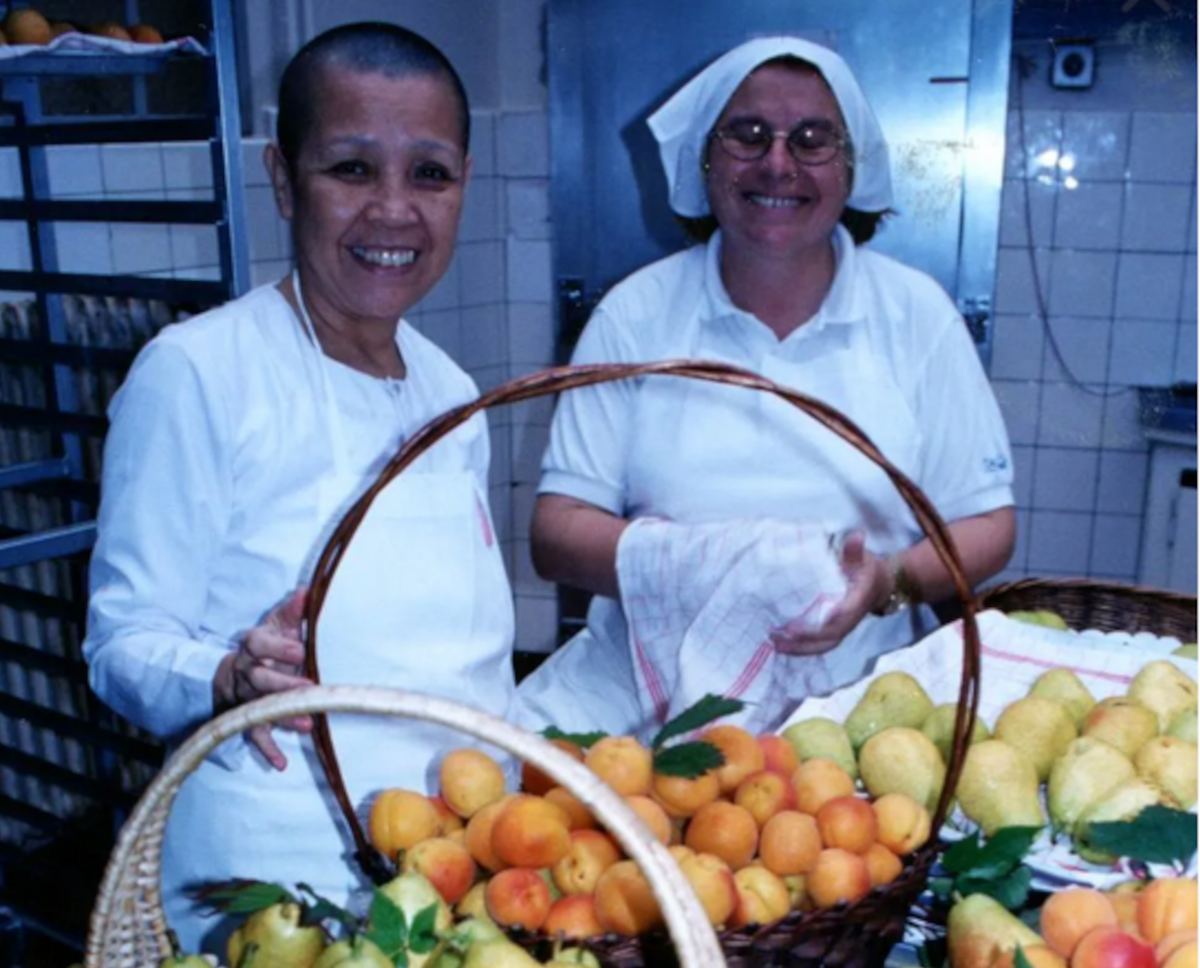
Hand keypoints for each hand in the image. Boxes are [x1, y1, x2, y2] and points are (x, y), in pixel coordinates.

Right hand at [213, 587, 314, 769]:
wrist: (234, 670)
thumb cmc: (267, 645)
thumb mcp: (277, 625)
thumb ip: (292, 611)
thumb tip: (307, 592)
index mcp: (253, 646)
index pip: (258, 642)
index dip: (277, 647)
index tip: (299, 649)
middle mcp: (246, 672)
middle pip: (260, 679)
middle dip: (283, 684)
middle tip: (309, 690)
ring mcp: (245, 698)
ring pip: (260, 708)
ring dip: (282, 717)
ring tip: (306, 725)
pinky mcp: (247, 718)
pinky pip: (255, 735)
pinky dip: (267, 750)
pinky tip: (281, 764)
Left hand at [769, 531, 890, 655]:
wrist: (878, 584)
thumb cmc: (865, 568)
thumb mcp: (861, 556)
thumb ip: (854, 549)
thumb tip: (857, 536)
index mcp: (858, 599)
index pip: (845, 612)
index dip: (828, 618)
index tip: (810, 618)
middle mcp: (851, 618)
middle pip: (831, 634)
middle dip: (807, 638)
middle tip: (780, 634)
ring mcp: (844, 627)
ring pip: (824, 644)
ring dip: (800, 648)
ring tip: (775, 643)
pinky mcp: (835, 631)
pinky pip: (820, 644)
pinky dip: (802, 648)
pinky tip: (781, 645)